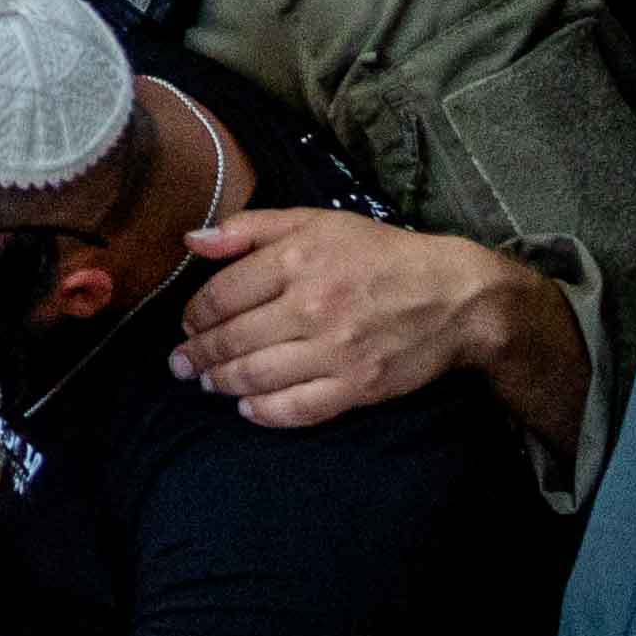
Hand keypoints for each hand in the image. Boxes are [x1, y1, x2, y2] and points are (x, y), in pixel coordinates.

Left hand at [169, 206, 533, 431]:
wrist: (454, 296)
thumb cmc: (380, 254)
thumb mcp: (317, 222)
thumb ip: (250, 229)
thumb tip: (192, 242)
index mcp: (297, 261)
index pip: (221, 295)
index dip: (194, 315)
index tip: (187, 325)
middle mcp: (310, 306)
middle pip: (232, 339)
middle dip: (197, 355)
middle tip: (181, 365)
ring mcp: (333, 351)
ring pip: (255, 376)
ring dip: (221, 382)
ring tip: (208, 382)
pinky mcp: (356, 386)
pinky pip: (296, 409)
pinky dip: (263, 413)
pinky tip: (247, 408)